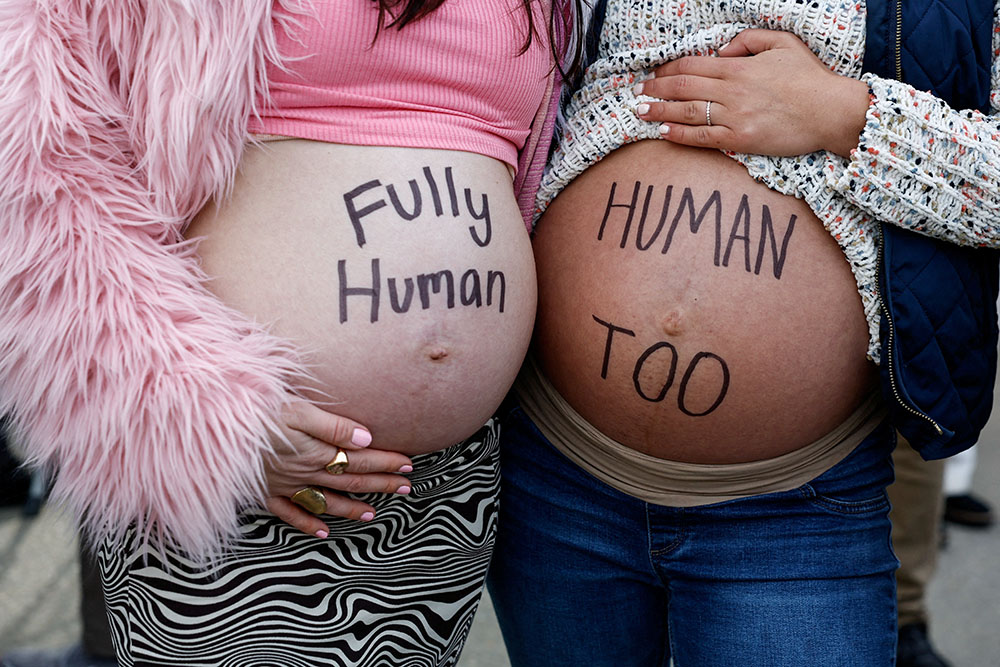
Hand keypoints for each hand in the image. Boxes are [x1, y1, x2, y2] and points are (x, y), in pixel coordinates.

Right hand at [264, 400, 412, 537]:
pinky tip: (322, 533)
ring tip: (374, 514)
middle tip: (406, 488)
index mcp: (314, 452)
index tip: (408, 464)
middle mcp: (303, 473)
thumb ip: (333, 426)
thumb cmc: (256, 412)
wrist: (212, 428)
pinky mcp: (265, 492)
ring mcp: (284, 485)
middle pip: (349, 481)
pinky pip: (289, 514)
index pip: (359, 459)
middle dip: (380, 484)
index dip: (386, 462)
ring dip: (352, 509)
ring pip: (325, 501)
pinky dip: (307, 524)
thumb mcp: (297, 410)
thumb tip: (366, 439)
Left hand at [633, 30, 869, 157]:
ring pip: (687, 112)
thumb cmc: (809, 77)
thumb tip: (720, 50)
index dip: (668, 69)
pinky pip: (702, 137)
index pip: (693, 65)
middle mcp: (732, 91)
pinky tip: (663, 130)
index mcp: (739, 67)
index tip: (654, 72)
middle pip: (683, 87)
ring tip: (639, 111)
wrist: (831, 112)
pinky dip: (679, 134)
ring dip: (659, 110)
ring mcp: (734, 117)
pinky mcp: (740, 140)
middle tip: (637, 91)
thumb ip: (748, 41)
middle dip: (655, 88)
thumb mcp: (782, 44)